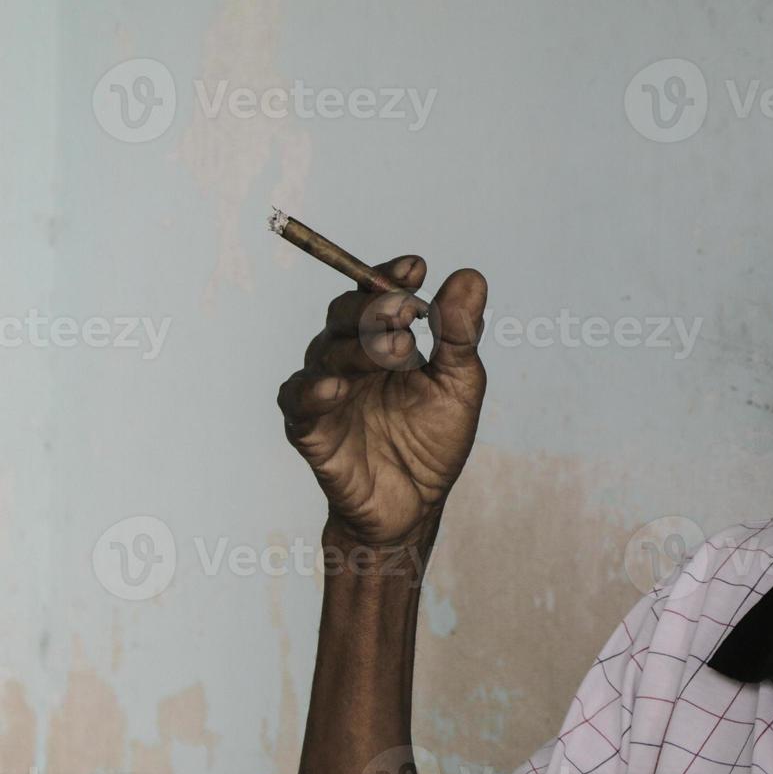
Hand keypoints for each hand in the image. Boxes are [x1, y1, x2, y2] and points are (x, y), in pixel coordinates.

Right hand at [277, 256, 487, 547]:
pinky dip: (316, 390)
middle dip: (376, 307)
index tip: (417, 268)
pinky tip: (339, 387)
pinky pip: (300, 401)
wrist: (416, 505)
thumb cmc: (433, 440)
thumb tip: (470, 276)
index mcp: (383, 341)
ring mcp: (327, 392)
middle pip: (345, 313)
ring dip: (362, 345)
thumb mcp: (458, 384)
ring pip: (327, 350)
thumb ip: (460, 335)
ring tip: (400, 350)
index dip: (390, 276)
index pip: (377, 294)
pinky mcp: (310, 430)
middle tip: (409, 312)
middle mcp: (349, 358)